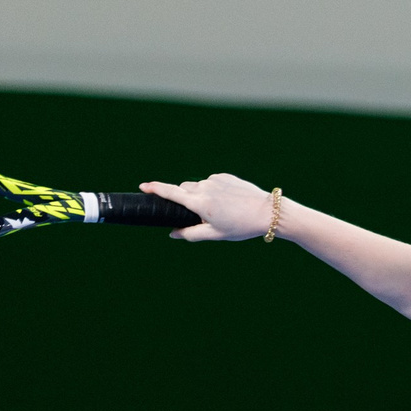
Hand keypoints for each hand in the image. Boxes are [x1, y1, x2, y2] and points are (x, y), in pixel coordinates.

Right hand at [137, 173, 277, 241]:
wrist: (267, 212)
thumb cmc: (241, 226)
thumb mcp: (215, 234)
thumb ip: (191, 233)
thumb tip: (173, 233)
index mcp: (200, 203)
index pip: (171, 193)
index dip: (155, 189)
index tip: (143, 186)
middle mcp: (205, 187)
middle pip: (184, 189)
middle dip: (183, 199)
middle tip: (197, 214)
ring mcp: (215, 180)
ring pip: (198, 186)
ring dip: (200, 196)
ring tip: (219, 210)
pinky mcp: (225, 176)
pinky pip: (211, 182)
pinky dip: (213, 191)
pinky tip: (228, 202)